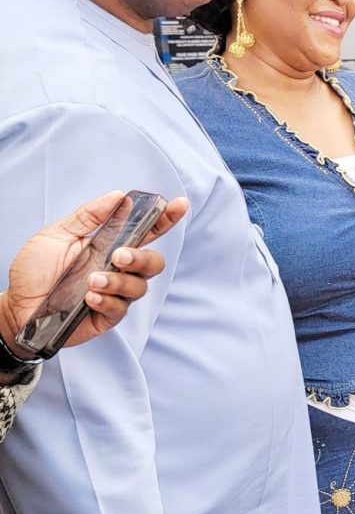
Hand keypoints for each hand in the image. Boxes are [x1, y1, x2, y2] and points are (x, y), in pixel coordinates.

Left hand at [0, 191, 187, 357]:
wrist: (16, 306)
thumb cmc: (34, 271)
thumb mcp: (56, 235)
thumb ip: (87, 217)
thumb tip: (117, 197)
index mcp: (110, 246)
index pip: (146, 231)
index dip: (166, 218)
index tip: (179, 204)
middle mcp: (117, 269)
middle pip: (153, 262)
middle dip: (142, 258)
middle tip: (119, 256)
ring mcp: (114, 294)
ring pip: (139, 287)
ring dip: (118, 281)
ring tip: (92, 280)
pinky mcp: (106, 316)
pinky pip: (120, 309)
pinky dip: (108, 301)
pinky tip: (89, 298)